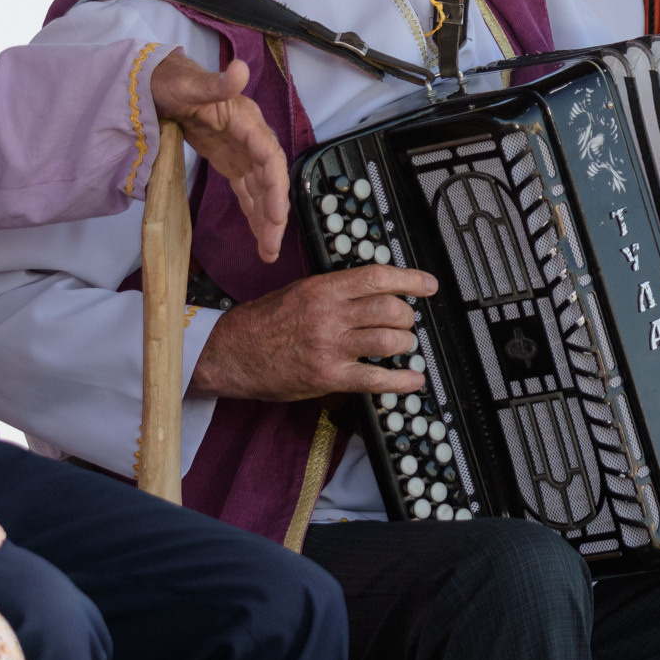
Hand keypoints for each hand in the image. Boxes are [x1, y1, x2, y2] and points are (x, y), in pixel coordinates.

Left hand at [149, 52, 288, 263]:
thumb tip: (241, 70)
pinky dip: (252, 211)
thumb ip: (216, 83)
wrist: (156, 81)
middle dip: (274, 214)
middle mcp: (250, 138)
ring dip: (265, 220)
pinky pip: (245, 189)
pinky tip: (258, 234)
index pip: (269, 157)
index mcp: (246, 120)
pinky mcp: (228, 160)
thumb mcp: (190, 83)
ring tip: (269, 253)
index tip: (277, 215)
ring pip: (260, 189)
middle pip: (270, 179)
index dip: (276, 187)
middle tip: (272, 247)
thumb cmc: (172, 80)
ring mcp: (240, 151)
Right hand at [190, 265, 435, 401]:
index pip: (377, 277)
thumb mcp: (298, 292)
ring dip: (404, 343)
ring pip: (388, 341)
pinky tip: (413, 380)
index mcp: (322, 289)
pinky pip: (375, 379)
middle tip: (405, 321)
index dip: (410, 280)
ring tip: (402, 345)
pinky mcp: (328, 377)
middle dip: (406, 316)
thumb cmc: (262, 322)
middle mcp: (329, 315)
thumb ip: (334, 291)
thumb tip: (372, 291)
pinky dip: (401, 381)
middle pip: (389, 309)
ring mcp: (330, 347)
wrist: (231, 353)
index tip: (428, 285)